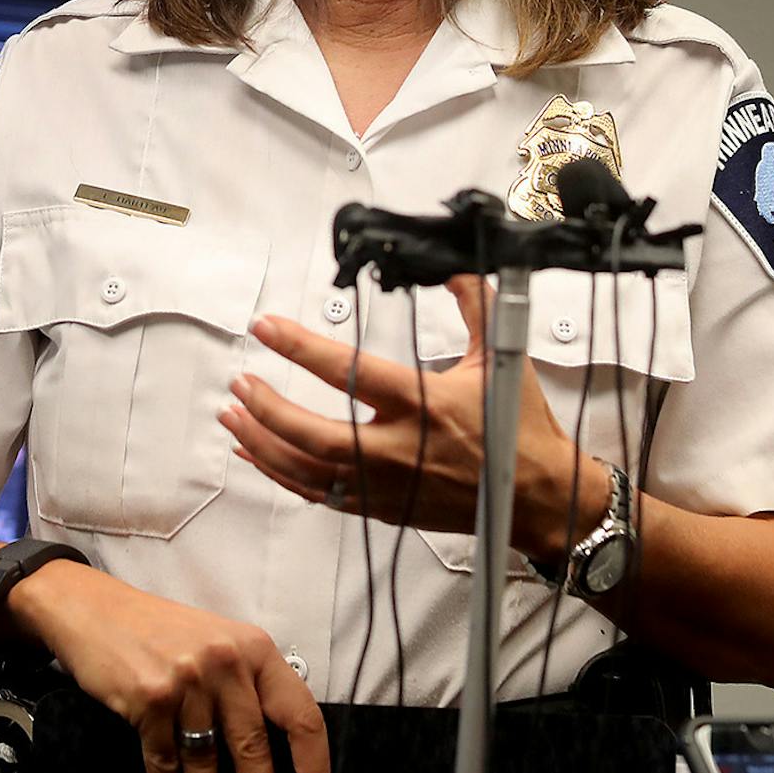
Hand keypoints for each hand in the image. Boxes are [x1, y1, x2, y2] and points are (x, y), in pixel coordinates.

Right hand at [7, 563, 328, 772]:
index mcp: (254, 648)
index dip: (314, 764)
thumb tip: (280, 750)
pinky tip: (166, 767)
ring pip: (208, 764)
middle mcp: (225, 660)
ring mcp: (187, 680)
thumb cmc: (163, 633)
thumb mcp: (219, 644)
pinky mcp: (150, 699)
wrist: (97, 610)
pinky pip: (167, 762)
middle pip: (256, 749)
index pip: (301, 715)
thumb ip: (250, 687)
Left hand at [220, 278, 579, 552]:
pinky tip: (256, 454)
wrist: (539, 497)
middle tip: (240, 383)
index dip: (301, 347)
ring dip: (264, 443)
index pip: (350, 373)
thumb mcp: (500, 358)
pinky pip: (318, 495)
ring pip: (308, 471)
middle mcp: (399, 449)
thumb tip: (453, 266)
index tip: (268, 328)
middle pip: (315, 436)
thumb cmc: (520, 430)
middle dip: (269, 409)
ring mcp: (387, 485)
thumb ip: (474, 305)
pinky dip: (280, 474)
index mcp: (423, 405)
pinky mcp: (382, 508)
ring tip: (234, 414)